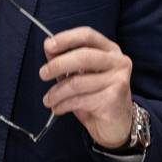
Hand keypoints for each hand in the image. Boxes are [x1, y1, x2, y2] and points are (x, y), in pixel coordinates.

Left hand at [39, 27, 133, 148]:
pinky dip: (63, 105)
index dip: (66, 38)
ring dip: (57, 92)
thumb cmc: (95, 96)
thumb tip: (48, 46)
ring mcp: (119, 80)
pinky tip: (58, 108)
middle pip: (83, 56)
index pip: (88, 35)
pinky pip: (80, 99)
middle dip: (58, 64)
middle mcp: (119, 62)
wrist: (115, 125)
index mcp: (110, 50)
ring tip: (48, 100)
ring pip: (78, 82)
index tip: (48, 46)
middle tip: (43, 74)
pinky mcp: (114, 99)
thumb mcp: (79, 75)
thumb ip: (65, 59)